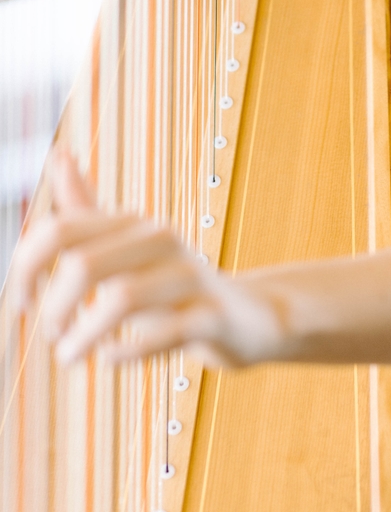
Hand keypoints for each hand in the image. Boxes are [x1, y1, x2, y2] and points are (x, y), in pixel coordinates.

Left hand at [12, 154, 285, 367]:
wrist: (245, 315)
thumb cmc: (171, 286)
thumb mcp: (125, 246)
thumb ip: (87, 208)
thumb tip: (60, 154)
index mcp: (131, 224)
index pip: (59, 231)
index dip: (26, 268)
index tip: (24, 303)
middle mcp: (159, 240)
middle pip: (84, 265)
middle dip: (55, 308)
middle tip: (53, 335)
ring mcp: (189, 275)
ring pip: (122, 298)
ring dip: (85, 336)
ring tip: (71, 356)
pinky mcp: (211, 314)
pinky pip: (164, 333)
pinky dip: (128, 351)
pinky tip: (112, 358)